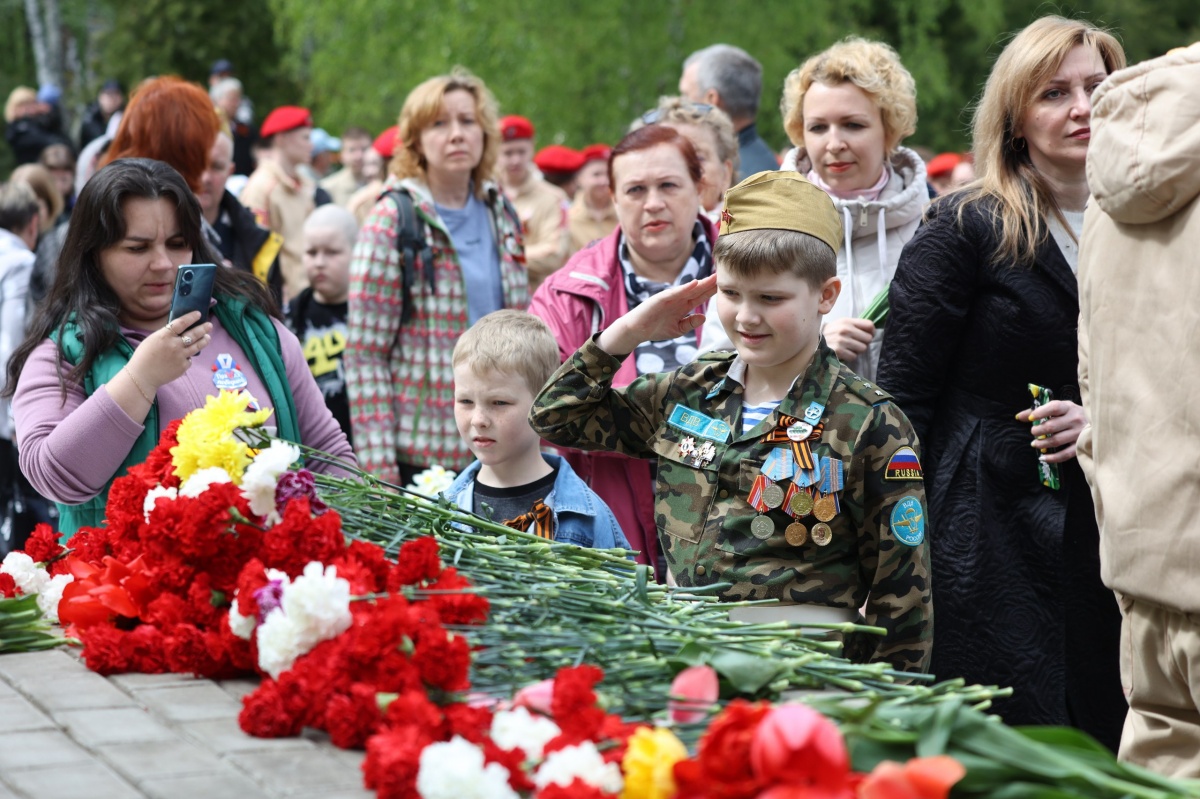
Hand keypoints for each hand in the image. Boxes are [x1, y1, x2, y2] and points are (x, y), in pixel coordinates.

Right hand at [126, 311, 212, 390]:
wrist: (142, 376)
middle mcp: (174, 345)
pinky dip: (188, 357)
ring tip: (208, 337)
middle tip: (209, 325)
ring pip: (197, 346)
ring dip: (204, 340)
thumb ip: (166, 334)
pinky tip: (186, 356)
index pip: (182, 323)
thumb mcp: (152, 339)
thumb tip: (180, 329)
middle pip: (194, 334)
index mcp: (164, 336)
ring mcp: (180, 356)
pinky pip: (189, 359)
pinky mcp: (183, 366)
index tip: (198, 314)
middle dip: (203, 328)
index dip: (191, 317)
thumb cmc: (144, 356)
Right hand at [598, 274, 717, 355]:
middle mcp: (679, 299)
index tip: (727, 286)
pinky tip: (694, 283)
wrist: (636, 330)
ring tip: (714, 276)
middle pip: (698, 290)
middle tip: (726, 275)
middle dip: (711, 283)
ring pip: (689, 289)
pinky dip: (684, 288)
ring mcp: (670, 298)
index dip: (713, 291)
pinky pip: (674, 293)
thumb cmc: (655, 328)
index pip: (701, 296)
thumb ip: (690, 323)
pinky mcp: (660, 299)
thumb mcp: (678, 329)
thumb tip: (704, 317)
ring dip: (702, 283)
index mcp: (683, 306)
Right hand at [824, 317, 875, 361]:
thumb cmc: (830, 333)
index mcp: (847, 321)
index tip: (868, 335)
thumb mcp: (840, 324)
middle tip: (856, 343)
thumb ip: (855, 325)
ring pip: (863, 348)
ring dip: (857, 350)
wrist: (812, 341)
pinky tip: (844, 353)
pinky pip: (854, 356)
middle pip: (868, 338)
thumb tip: (871, 331)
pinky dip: (850, 356)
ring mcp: (842, 341)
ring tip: (849, 348)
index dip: (872, 332)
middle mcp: (846, 330)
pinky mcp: (839, 351)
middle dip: (864, 342)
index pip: (869, 325)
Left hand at [1016, 400, 1086, 462]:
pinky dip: (1052, 457)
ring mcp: (1079, 433)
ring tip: (1035, 443)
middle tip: (1033, 432)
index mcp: (1068, 407)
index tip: (1031, 418)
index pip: (1053, 407)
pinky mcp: (1080, 446)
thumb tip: (1019, 417)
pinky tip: (1043, 457)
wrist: (1096, 422)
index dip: (1040, 412)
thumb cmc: (1071, 414)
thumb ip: (1039, 411)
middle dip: (1038, 431)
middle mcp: (1075, 419)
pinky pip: (1064, 454)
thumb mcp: (1059, 408)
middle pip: (1051, 426)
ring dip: (1042, 444)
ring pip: (1056, 441)